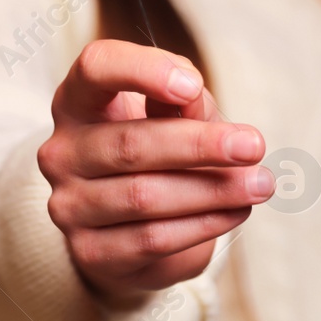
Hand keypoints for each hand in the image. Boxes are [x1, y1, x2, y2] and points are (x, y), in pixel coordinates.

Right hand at [38, 39, 271, 305]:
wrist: (126, 223)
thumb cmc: (155, 147)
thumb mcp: (172, 113)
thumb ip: (184, 99)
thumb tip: (194, 98)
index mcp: (77, 100)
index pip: (95, 68)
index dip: (142, 71)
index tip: (193, 85)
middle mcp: (62, 151)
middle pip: (130, 144)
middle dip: (199, 145)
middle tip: (254, 145)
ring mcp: (69, 205)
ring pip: (145, 197)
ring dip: (212, 191)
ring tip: (259, 184)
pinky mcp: (90, 252)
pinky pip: (153, 239)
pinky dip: (203, 225)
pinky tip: (236, 212)